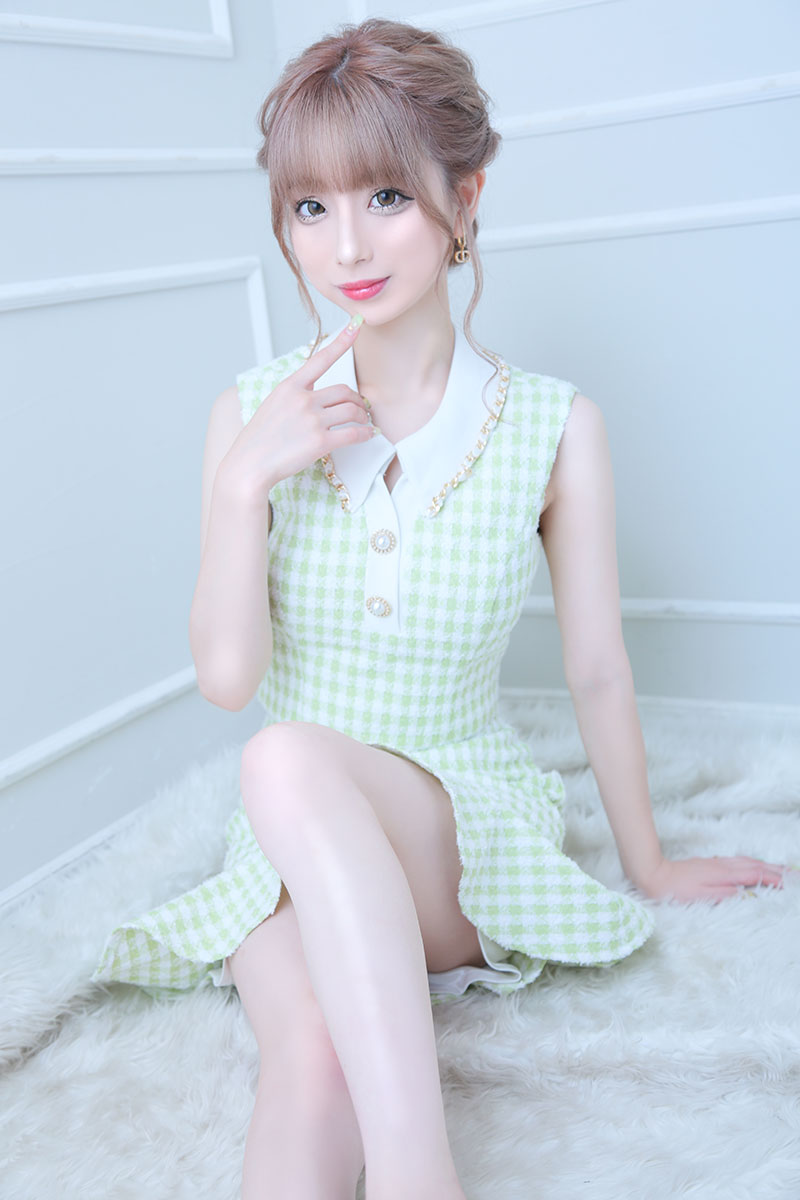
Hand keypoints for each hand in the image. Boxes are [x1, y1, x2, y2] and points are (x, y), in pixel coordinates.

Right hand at [225, 319, 373, 499]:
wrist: (249, 465)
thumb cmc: (259, 439)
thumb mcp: (272, 405)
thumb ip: (294, 395)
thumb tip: (315, 392)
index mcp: (289, 387)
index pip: (320, 359)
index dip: (342, 341)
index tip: (357, 325)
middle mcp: (303, 399)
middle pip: (344, 391)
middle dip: (356, 400)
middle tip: (358, 409)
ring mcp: (312, 420)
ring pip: (352, 411)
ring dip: (362, 416)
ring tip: (362, 423)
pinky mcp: (320, 442)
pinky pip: (353, 433)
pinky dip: (364, 434)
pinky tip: (366, 435)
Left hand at [633, 855, 796, 902]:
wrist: (653, 874)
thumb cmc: (675, 890)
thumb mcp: (700, 897)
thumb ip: (723, 894)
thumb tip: (743, 892)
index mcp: (723, 874)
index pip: (753, 875)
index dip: (772, 878)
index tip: (788, 881)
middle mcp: (722, 866)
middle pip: (753, 865)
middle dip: (774, 870)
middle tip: (791, 874)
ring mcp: (716, 863)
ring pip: (746, 862)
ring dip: (764, 865)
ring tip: (777, 869)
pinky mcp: (709, 864)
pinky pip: (737, 862)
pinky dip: (750, 863)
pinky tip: (750, 866)